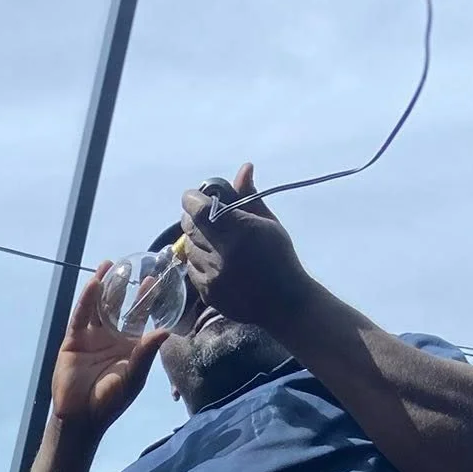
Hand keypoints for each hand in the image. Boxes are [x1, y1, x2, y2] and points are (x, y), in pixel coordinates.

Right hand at [51, 265, 169, 433]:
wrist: (82, 416)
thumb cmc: (111, 400)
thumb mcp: (134, 377)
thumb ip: (147, 353)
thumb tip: (166, 330)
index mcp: (128, 345)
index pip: (138, 316)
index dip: (145, 298)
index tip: (153, 279)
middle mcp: (110, 337)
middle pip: (117, 305)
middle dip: (122, 286)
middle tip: (129, 264)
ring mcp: (91, 337)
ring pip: (98, 306)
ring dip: (103, 286)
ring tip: (108, 264)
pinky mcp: (73, 340)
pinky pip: (81, 316)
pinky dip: (86, 300)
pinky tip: (93, 284)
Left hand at [179, 163, 310, 333]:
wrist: (283, 302)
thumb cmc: (279, 258)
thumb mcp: (269, 224)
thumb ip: (249, 197)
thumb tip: (243, 168)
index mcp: (241, 232)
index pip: (200, 209)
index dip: (192, 199)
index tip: (193, 195)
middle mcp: (223, 253)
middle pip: (190, 226)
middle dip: (192, 216)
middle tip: (201, 213)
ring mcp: (213, 275)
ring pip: (189, 248)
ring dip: (195, 239)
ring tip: (212, 238)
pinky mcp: (207, 292)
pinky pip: (191, 268)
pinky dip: (197, 260)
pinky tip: (213, 259)